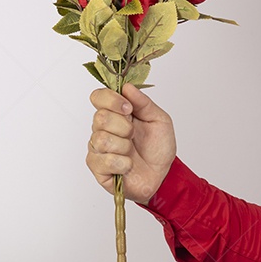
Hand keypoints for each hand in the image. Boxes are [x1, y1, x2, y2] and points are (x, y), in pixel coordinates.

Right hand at [85, 84, 176, 204]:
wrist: (163, 175)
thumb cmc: (158, 147)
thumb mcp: (159, 120)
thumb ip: (144, 102)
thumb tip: (127, 87)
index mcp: (115, 113)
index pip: (98, 97)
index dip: (112, 100)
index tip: (129, 109)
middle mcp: (102, 128)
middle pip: (100, 118)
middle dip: (124, 127)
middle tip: (134, 134)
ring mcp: (97, 148)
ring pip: (101, 139)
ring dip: (124, 146)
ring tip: (131, 151)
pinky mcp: (97, 167)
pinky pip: (105, 160)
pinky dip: (123, 163)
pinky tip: (128, 165)